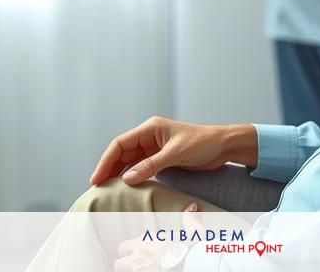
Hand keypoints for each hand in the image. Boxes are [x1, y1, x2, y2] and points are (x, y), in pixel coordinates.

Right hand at [90, 117, 257, 186]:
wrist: (223, 146)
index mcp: (150, 128)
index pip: (120, 144)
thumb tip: (127, 179)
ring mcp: (155, 148)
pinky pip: (141, 168)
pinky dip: (132, 177)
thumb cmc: (203, 142)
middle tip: (98, 188)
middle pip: (122, 153)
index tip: (97, 178)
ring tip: (107, 190)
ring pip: (130, 162)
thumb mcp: (175, 153)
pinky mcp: (162, 159)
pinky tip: (126, 188)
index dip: (106, 160)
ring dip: (119, 174)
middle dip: (109, 169)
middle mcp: (149, 137)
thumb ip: (151, 165)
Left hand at [115, 204, 203, 271]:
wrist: (195, 266)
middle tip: (137, 267)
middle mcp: (139, 255)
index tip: (141, 255)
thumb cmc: (193, 251)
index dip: (132, 252)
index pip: (125, 247)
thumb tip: (192, 206)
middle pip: (119, 262)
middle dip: (126, 265)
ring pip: (120, 271)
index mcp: (148, 241)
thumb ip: (190, 220)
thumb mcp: (195, 233)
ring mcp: (138, 270)